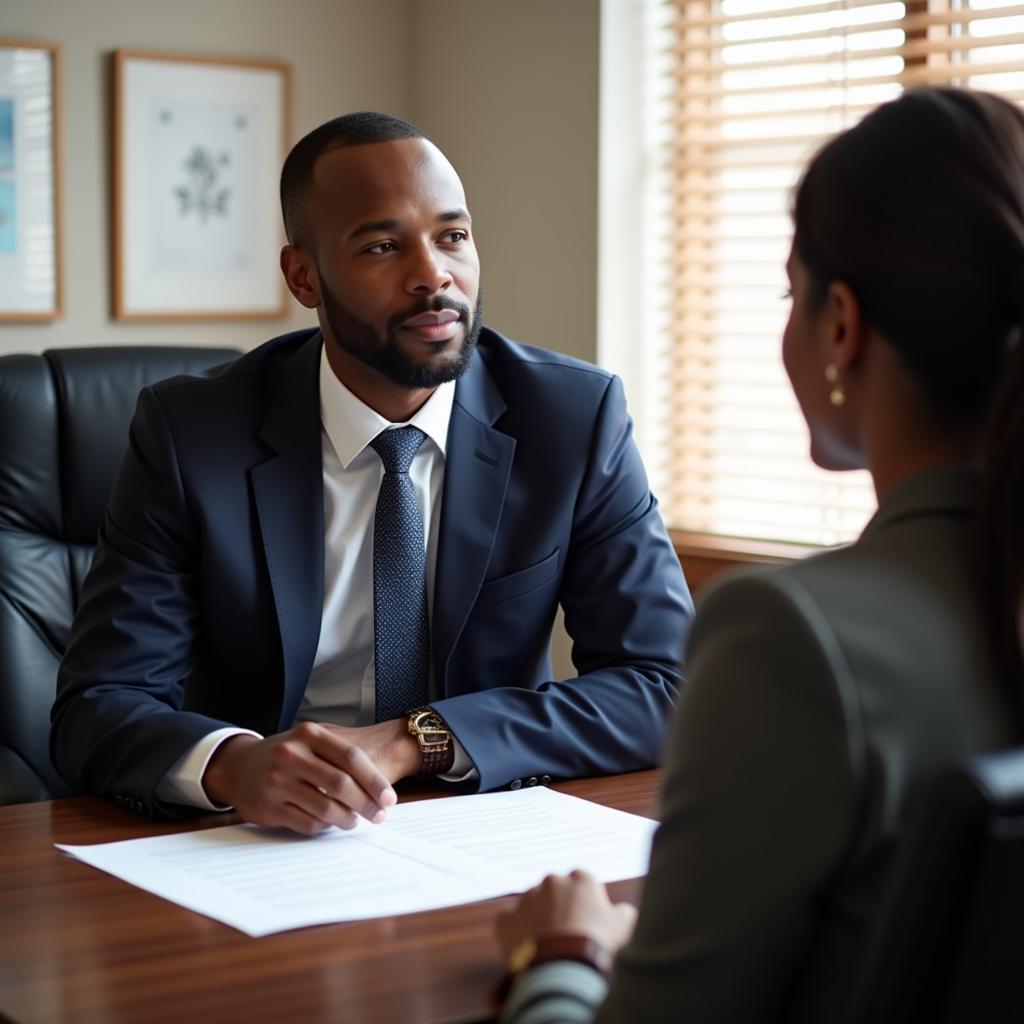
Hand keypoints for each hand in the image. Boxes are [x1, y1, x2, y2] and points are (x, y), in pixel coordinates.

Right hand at [202, 719, 418, 834]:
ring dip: (348, 819)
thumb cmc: (286, 753)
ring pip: (326, 808)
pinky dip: (325, 827)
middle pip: (341, 784)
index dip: (374, 780)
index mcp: (308, 734)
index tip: (389, 797)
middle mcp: (291, 755)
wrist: (238, 766)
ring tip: (356, 820)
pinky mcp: (268, 808)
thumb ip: (340, 752)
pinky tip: (332, 823)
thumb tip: (380, 779)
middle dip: (366, 803)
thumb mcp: (310, 740)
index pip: (351, 757)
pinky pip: (307, 823)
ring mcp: (277, 782)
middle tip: (380, 815)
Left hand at [495, 870, 637, 963]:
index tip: (587, 920)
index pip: (582, 882)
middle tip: (566, 933)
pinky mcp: (506, 918)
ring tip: (547, 945)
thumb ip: (623, 912)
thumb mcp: (622, 926)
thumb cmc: (596, 943)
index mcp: (580, 879)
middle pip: (555, 891)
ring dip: (537, 919)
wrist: (563, 967)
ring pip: (532, 905)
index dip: (585, 902)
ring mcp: (526, 898)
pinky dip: (515, 932)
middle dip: (559, 907)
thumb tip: (624, 911)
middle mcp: (551, 881)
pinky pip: (509, 922)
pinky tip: (526, 948)